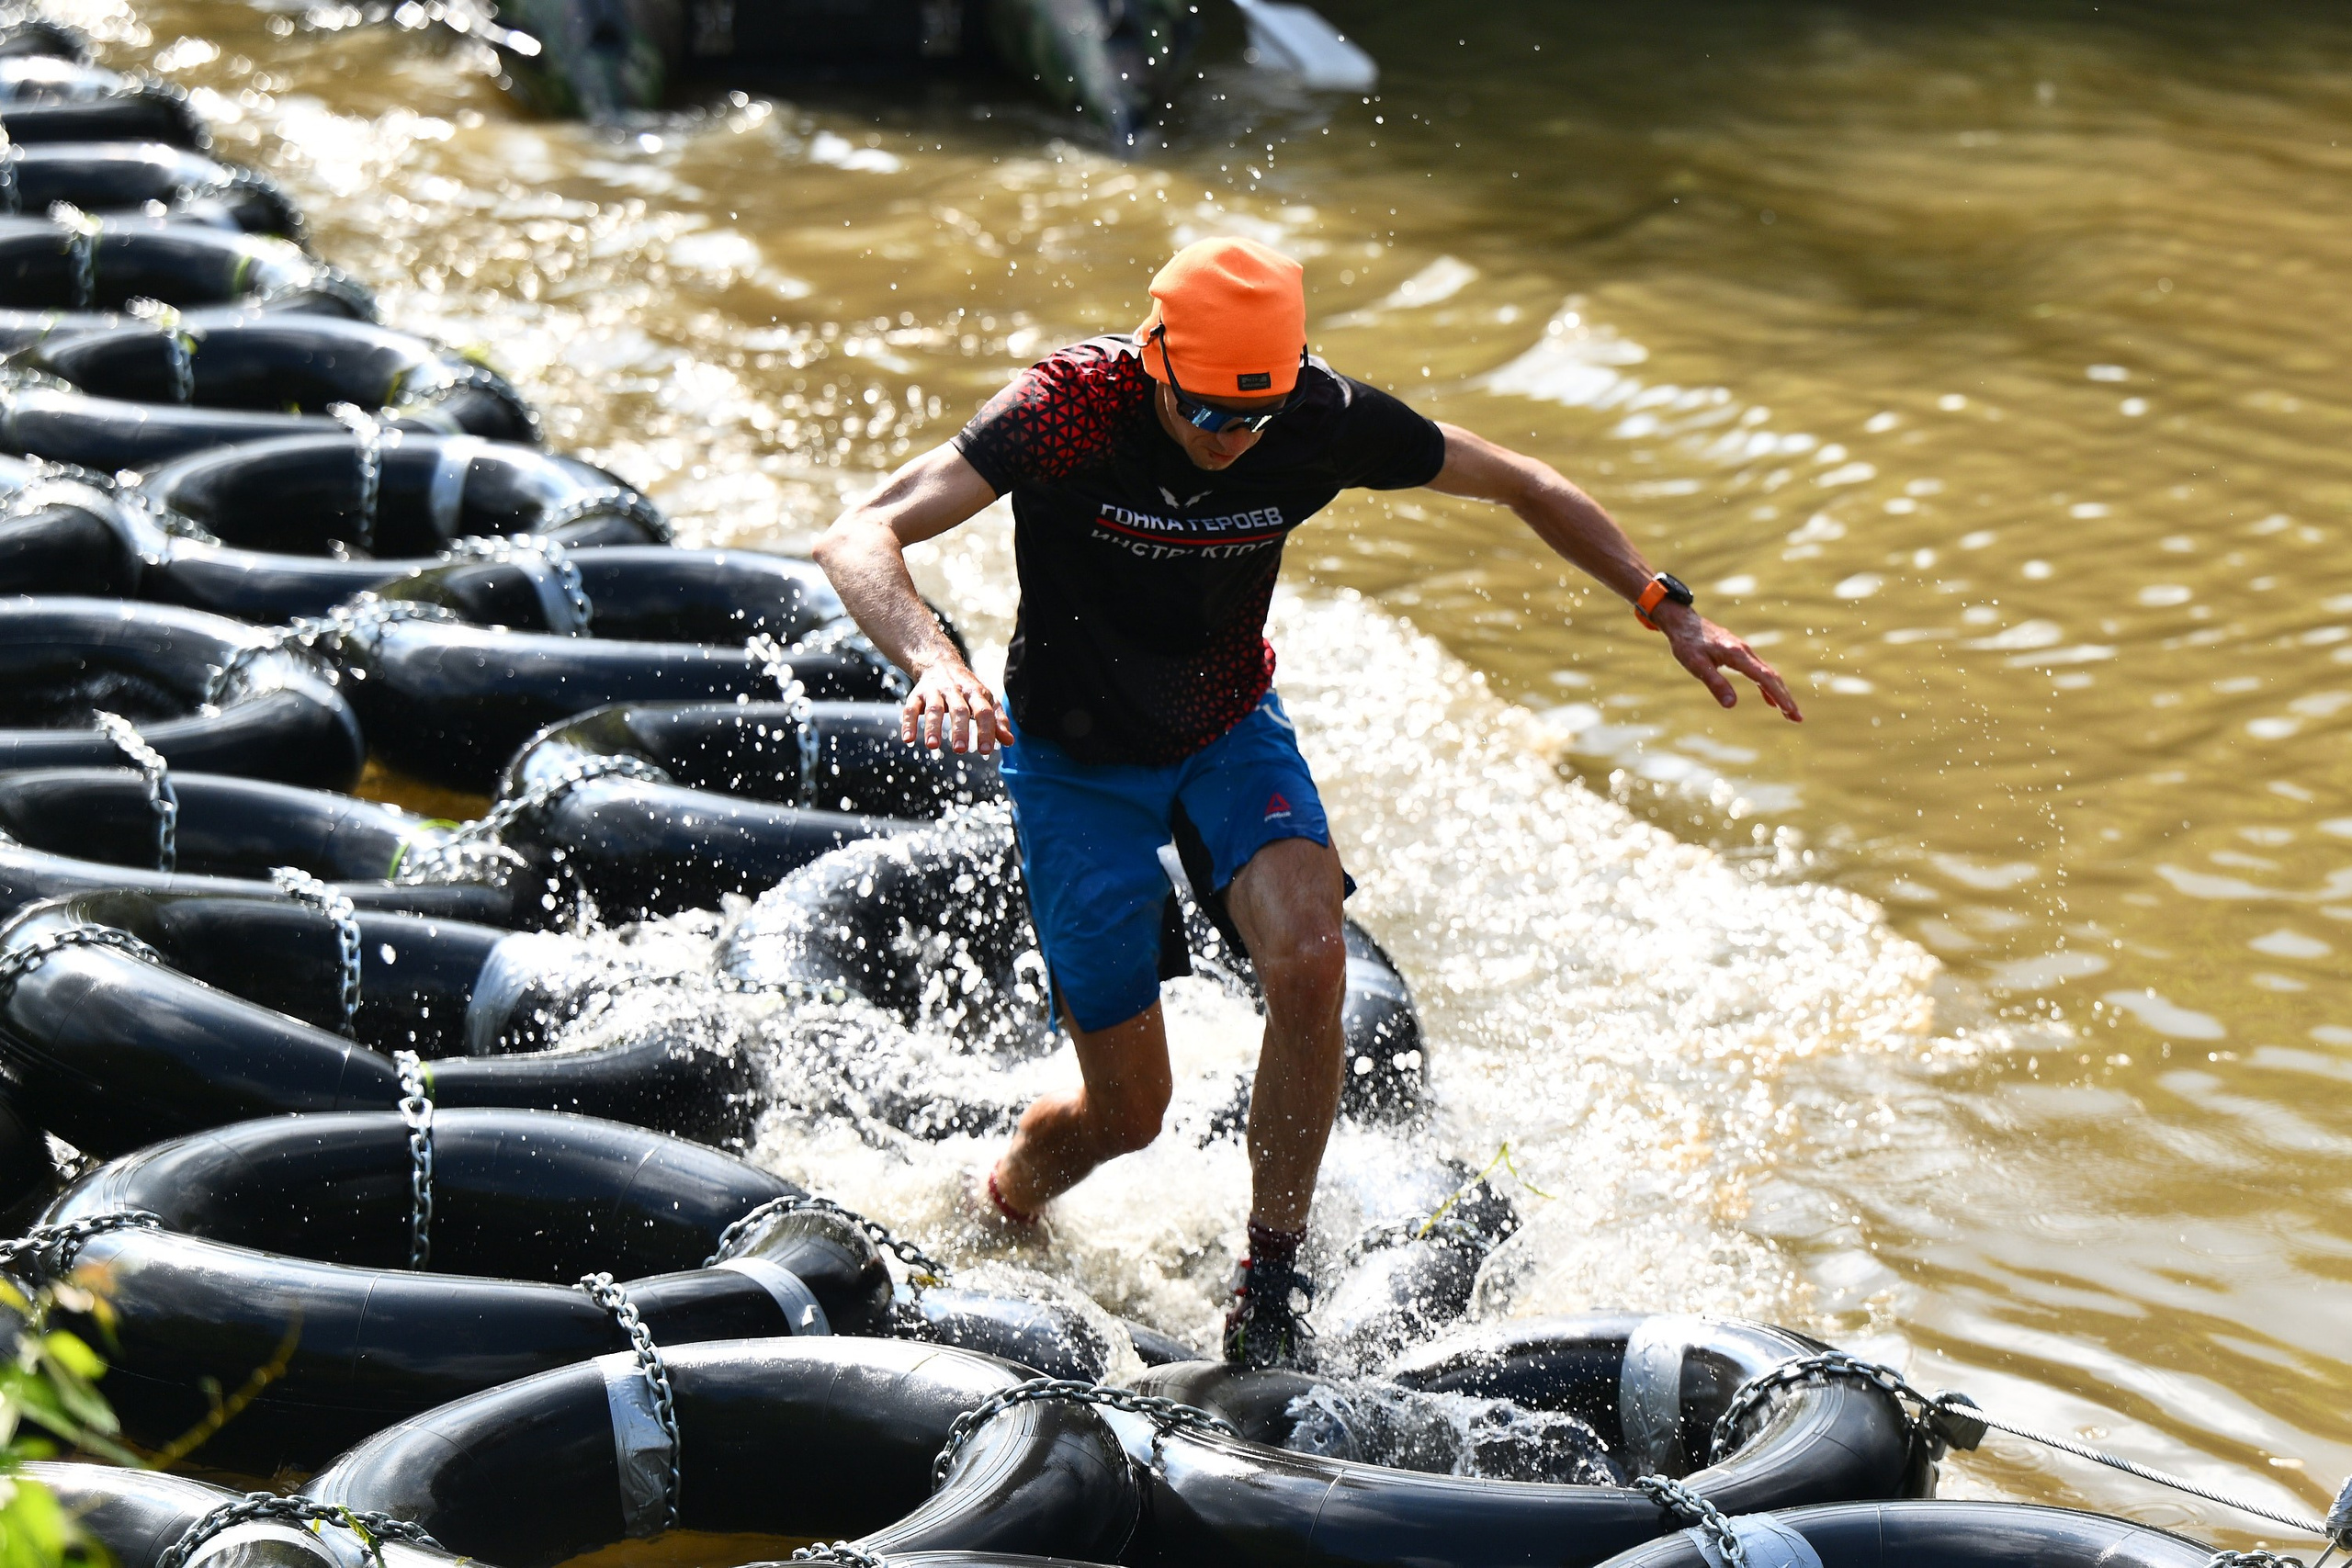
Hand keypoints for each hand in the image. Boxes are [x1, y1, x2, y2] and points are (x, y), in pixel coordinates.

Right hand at [901, 659, 1014, 752]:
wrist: (940, 663)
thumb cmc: (967, 689)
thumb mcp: (986, 700)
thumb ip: (997, 720)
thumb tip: (1010, 742)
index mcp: (975, 693)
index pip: (983, 712)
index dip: (986, 731)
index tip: (986, 751)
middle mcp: (955, 690)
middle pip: (959, 710)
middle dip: (960, 730)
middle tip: (961, 750)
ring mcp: (934, 691)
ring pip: (933, 708)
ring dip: (932, 727)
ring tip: (933, 746)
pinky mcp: (917, 694)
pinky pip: (911, 708)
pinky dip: (908, 723)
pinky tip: (908, 739)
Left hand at [1654, 603, 1803, 720]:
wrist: (1684, 621)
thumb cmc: (1687, 643)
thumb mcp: (1696, 665)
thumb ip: (1714, 683)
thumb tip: (1730, 704)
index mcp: (1737, 654)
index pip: (1764, 678)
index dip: (1778, 695)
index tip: (1790, 711)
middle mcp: (1745, 652)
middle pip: (1772, 677)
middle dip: (1785, 698)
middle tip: (1797, 718)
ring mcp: (1744, 652)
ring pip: (1768, 674)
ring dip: (1780, 694)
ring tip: (1789, 713)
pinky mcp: (1740, 654)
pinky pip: (1759, 672)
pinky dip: (1767, 687)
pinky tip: (1770, 701)